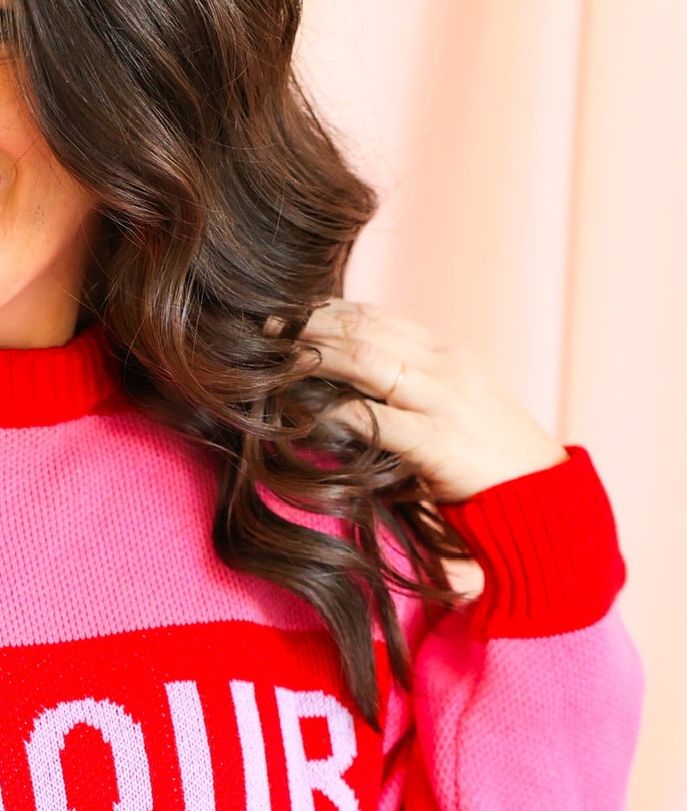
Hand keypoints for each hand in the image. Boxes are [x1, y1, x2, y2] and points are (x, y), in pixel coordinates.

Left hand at [300, 300, 566, 502]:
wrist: (544, 497)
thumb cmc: (491, 461)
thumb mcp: (455, 409)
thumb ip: (411, 391)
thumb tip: (350, 389)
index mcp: (449, 355)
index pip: (378, 316)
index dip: (328, 313)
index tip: (289, 317)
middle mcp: (448, 367)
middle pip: (366, 328)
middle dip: (311, 326)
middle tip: (268, 331)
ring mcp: (446, 401)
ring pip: (368, 358)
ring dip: (316, 356)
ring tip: (278, 360)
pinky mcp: (441, 443)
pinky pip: (378, 419)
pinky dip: (336, 412)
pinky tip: (308, 414)